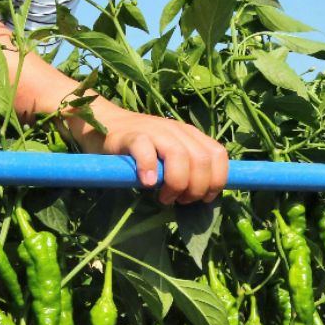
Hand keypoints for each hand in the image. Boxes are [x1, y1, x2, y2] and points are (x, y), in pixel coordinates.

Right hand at [67, 101, 228, 203]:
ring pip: (179, 155)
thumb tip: (203, 196)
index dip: (216, 180)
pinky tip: (147, 184)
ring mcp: (155, 131)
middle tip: (180, 200)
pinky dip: (149, 169)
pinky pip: (145, 150)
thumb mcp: (170, 155)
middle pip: (201, 160)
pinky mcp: (131, 136)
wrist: (105, 124)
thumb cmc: (140, 148)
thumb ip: (187, 168)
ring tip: (164, 197)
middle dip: (196, 187)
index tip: (204, 198)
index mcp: (190, 135)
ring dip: (176, 183)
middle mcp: (176, 131)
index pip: (218, 155)